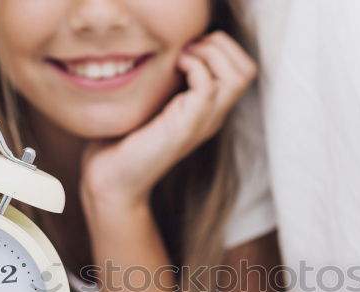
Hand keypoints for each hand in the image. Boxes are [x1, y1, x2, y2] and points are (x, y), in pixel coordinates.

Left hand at [79, 31, 257, 211]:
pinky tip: (173, 69)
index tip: (188, 47)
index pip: (244, 69)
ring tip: (182, 57)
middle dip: (220, 45)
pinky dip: (193, 66)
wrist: (112, 177)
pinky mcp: (186, 127)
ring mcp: (203, 122)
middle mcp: (213, 115)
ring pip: (237, 77)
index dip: (221, 47)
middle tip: (188, 49)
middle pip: (247, 70)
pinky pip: (208, 86)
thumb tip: (166, 46)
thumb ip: (168, 78)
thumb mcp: (153, 100)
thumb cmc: (124, 138)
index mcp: (210, 109)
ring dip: (209, 54)